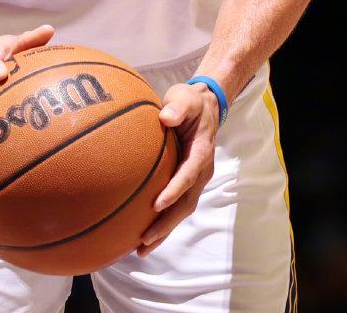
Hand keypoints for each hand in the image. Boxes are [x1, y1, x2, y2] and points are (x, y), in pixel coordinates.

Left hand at [136, 80, 219, 254]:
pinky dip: (162, 222)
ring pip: (182, 210)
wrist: (206, 106)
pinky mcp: (187, 182)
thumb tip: (166, 117)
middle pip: (186, 203)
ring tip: (141, 248)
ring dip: (164, 230)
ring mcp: (195, 179)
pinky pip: (176, 206)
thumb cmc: (191, 102)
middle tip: (144, 239)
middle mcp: (201, 171)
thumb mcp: (186, 98)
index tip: (156, 204)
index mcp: (201, 152)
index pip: (188, 175)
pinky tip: (141, 233)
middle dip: (166, 224)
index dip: (174, 191)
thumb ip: (178, 107)